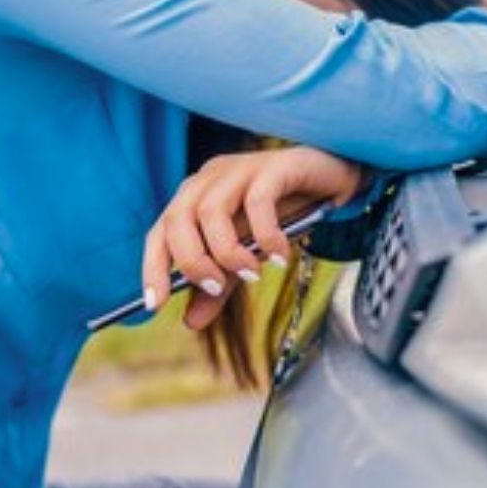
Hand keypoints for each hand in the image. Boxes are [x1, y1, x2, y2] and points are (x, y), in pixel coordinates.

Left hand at [143, 147, 363, 330]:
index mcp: (196, 197)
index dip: (153, 267)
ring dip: (227, 252)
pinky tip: (280, 256)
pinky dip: (266, 235)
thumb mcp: (247, 256)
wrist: (334, 180)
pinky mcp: (274, 166)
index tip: (155, 305)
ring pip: (211, 210)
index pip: (159, 232)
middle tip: (217, 288)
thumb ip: (220, 285)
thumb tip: (190, 322)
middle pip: (177, 219)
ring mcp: (240, 168)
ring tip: (253, 275)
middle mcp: (210, 179)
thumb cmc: (284, 214)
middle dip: (192, 262)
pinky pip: (259, 200)